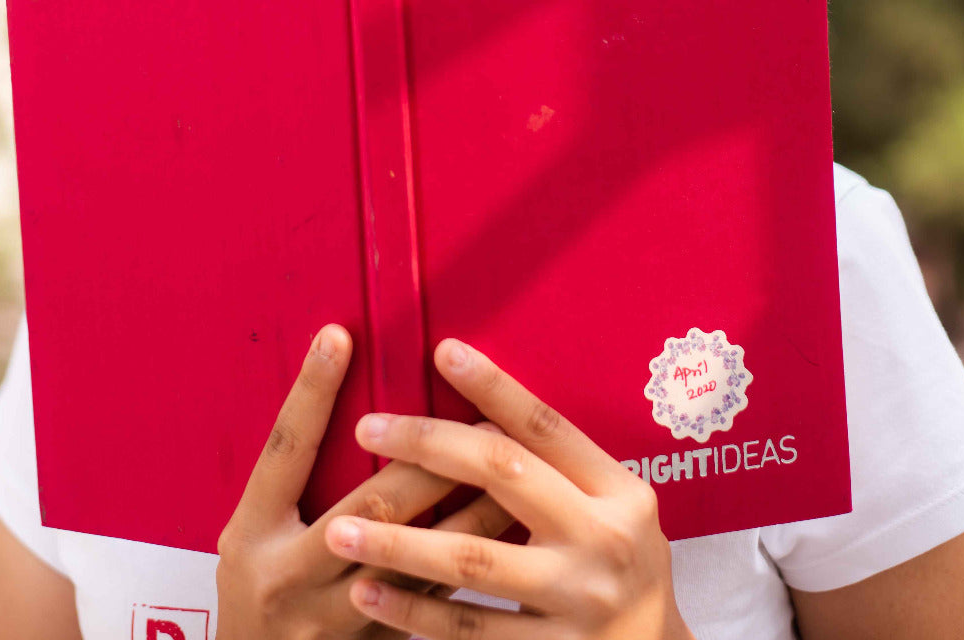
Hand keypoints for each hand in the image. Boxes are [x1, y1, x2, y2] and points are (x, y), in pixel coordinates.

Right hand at [214, 324, 511, 638]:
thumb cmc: (256, 592)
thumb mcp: (252, 534)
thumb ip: (291, 481)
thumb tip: (342, 398)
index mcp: (254, 535)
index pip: (286, 450)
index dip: (312, 393)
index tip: (340, 337)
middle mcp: (292, 576)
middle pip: (372, 506)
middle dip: (430, 458)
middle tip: (476, 413)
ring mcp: (337, 619)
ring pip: (417, 557)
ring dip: (469, 512)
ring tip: (512, 468)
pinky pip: (434, 599)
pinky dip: (470, 560)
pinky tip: (507, 531)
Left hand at [323, 339, 693, 639]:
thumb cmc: (621, 571)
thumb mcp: (615, 513)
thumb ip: (560, 473)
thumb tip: (474, 414)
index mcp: (621, 494)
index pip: (547, 427)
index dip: (495, 386)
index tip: (443, 351)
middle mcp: (604, 541)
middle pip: (504, 475)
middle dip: (428, 445)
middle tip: (367, 427)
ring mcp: (578, 603)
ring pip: (473, 562)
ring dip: (400, 542)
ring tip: (341, 528)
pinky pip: (470, 632)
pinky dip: (414, 613)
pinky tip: (368, 594)